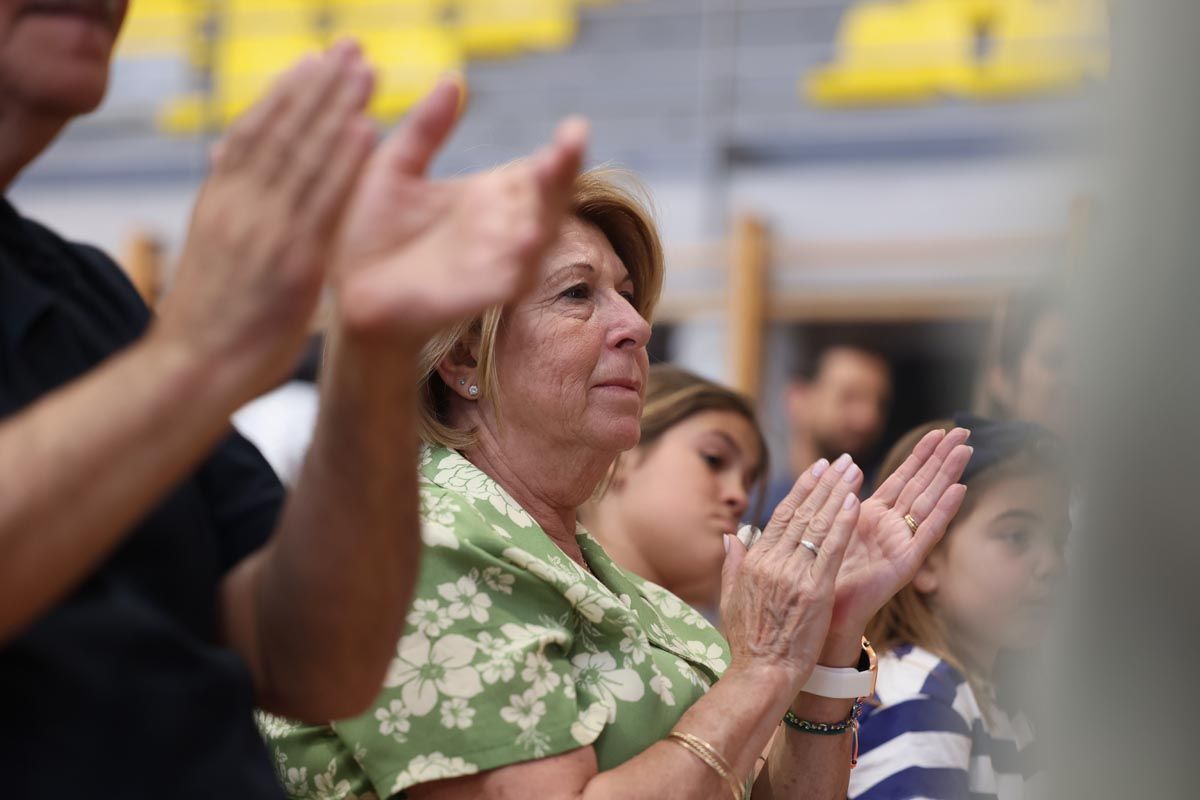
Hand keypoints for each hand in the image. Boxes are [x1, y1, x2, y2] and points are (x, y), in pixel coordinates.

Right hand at [156, 41, 375, 399]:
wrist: (191, 369)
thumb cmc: (207, 321)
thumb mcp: (211, 252)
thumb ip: (228, 211)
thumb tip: (229, 170)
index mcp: (219, 200)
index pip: (254, 132)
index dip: (286, 93)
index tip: (312, 61)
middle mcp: (239, 204)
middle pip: (283, 129)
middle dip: (319, 84)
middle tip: (351, 48)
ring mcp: (265, 229)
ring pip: (305, 154)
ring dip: (338, 107)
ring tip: (367, 71)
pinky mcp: (293, 259)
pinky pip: (322, 200)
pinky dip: (343, 161)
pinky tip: (365, 129)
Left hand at [332, 76, 587, 342]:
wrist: (345, 291)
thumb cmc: (366, 231)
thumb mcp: (394, 167)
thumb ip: (426, 128)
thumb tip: (455, 77)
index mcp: (487, 196)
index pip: (537, 171)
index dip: (560, 153)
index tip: (573, 128)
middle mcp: (499, 229)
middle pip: (548, 200)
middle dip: (562, 173)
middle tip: (572, 142)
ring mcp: (493, 264)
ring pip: (537, 238)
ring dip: (549, 212)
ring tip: (555, 182)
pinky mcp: (477, 296)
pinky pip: (510, 280)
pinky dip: (521, 261)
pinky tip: (527, 237)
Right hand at [719, 456, 861, 692]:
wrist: (761, 674)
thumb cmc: (748, 642)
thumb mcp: (730, 598)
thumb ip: (733, 564)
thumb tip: (733, 536)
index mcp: (754, 561)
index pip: (781, 516)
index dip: (802, 490)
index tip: (818, 469)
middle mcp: (772, 562)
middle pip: (802, 513)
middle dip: (824, 483)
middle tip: (842, 460)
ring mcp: (793, 575)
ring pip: (818, 525)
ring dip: (838, 494)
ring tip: (854, 471)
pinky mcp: (814, 590)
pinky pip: (831, 550)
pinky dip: (843, 523)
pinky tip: (855, 502)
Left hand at [822, 428, 971, 659]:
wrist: (822, 613)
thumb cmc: (823, 574)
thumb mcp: (829, 527)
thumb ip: (838, 499)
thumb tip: (843, 463)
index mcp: (872, 516)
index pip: (902, 478)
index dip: (920, 455)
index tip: (937, 431)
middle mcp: (892, 527)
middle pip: (921, 484)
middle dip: (941, 457)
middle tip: (963, 430)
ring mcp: (901, 544)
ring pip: (928, 501)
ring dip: (948, 475)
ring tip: (966, 449)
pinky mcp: (905, 563)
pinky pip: (927, 533)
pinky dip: (944, 511)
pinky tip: (960, 489)